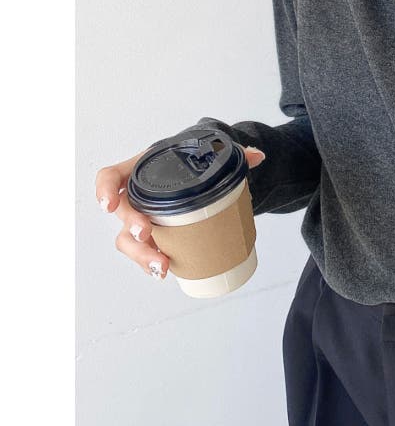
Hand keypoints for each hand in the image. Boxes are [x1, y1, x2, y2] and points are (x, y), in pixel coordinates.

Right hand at [95, 143, 266, 280]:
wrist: (198, 176)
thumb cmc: (194, 163)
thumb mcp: (210, 154)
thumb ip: (234, 154)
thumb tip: (258, 156)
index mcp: (143, 170)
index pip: (111, 176)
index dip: (105, 190)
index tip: (111, 205)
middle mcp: (137, 196)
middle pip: (122, 214)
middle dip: (130, 228)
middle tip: (146, 236)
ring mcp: (142, 219)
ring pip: (128, 241)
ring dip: (141, 256)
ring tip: (162, 267)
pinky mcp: (154, 237)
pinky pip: (144, 253)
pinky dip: (152, 264)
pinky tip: (165, 271)